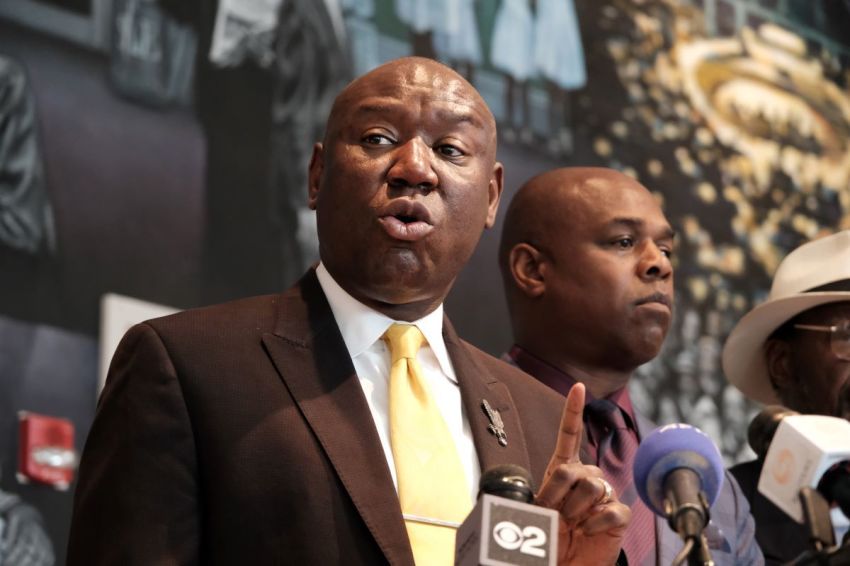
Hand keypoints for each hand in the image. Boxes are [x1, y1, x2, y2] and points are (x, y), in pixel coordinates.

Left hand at [535, 383, 630, 565]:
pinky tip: (587, 532)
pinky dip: (595, 523)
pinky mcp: (620, 516)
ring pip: (594, 486)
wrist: (567, 564)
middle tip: (552, 514)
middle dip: (558, 493)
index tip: (577, 388)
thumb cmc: (551, 538)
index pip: (570, 436)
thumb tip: (533, 497)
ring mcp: (605, 496)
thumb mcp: (536, 515)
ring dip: (575, 509)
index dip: (573, 411)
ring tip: (570, 525)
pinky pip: (612, 510)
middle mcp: (586, 479)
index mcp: (564, 472)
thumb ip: (537, 498)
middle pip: (575, 469)